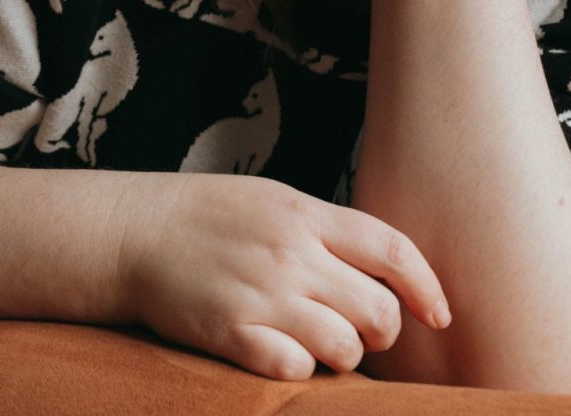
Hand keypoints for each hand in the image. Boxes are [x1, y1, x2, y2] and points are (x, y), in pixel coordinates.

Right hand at [116, 172, 450, 380]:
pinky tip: (282, 355)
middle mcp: (291, 254)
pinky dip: (299, 371)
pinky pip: (295, 371)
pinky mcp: (231, 333)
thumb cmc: (207, 216)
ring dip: (342, 356)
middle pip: (378, 310)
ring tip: (318, 345)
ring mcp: (261, 295)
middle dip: (382, 332)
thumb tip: (386, 268)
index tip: (439, 316)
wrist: (132, 232)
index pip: (394, 251)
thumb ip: (327, 229)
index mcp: (306, 215)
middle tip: (361, 332)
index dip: (428, 289)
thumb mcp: (274, 200)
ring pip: (345, 348)